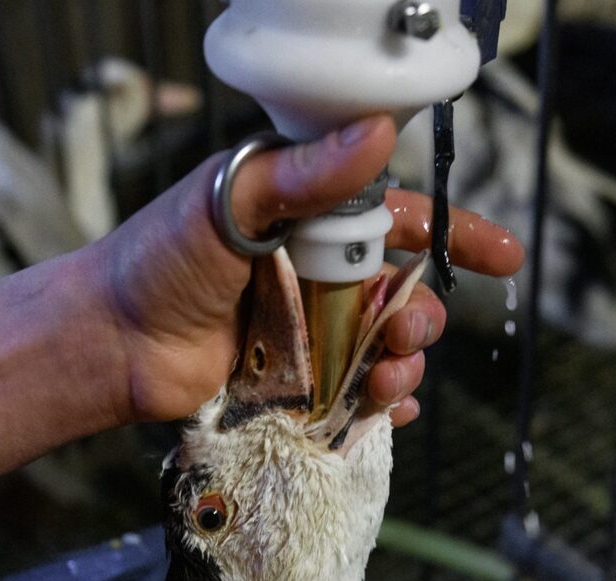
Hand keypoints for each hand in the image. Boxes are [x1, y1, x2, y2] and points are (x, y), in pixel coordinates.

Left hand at [93, 115, 522, 426]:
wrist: (112, 341)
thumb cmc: (159, 259)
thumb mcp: (230, 199)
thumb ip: (305, 175)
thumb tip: (380, 132)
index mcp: (310, 220)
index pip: (399, 221)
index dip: (455, 237)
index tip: (503, 257)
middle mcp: (317, 276)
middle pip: (403, 296)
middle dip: (422, 319)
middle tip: (402, 334)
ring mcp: (309, 335)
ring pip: (385, 352)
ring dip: (403, 368)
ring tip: (383, 381)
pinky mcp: (295, 386)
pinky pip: (355, 400)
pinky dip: (380, 409)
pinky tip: (385, 414)